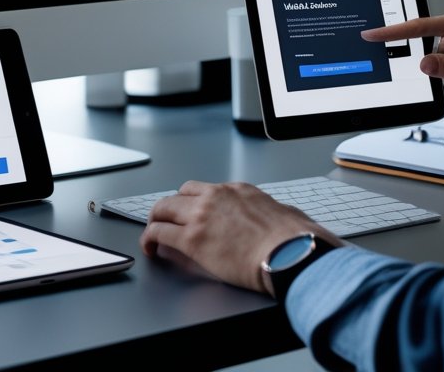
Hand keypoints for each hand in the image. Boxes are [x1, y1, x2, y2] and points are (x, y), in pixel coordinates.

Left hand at [139, 180, 342, 294]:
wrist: (290, 253)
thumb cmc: (294, 238)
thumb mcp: (287, 213)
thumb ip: (277, 212)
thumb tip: (287, 218)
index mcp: (237, 190)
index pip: (205, 190)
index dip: (194, 203)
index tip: (192, 213)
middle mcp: (215, 197)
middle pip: (179, 195)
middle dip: (170, 208)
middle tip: (165, 220)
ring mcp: (201, 216)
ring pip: (163, 209)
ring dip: (155, 220)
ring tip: (152, 233)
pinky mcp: (191, 239)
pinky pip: (159, 233)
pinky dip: (149, 239)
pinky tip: (150, 249)